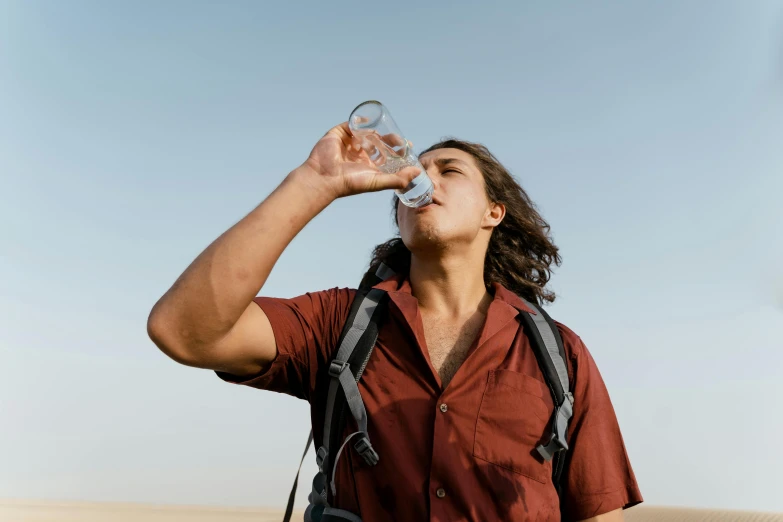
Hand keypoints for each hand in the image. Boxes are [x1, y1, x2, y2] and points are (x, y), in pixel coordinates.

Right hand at [300, 122, 420, 199]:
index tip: (408, 145)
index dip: (397, 149)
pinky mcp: (338, 134)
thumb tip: (418, 173)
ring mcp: (349, 143)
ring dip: (376, 131)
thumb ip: (398, 179)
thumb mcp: (378, 181)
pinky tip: (369, 121)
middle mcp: (359, 154)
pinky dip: (360, 121)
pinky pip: (351, 124)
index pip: (386, 154)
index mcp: (368, 166)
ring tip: (386, 131)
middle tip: (399, 139)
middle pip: (378, 142)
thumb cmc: (350, 183)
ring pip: (366, 132)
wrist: (325, 177)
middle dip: (389, 139)